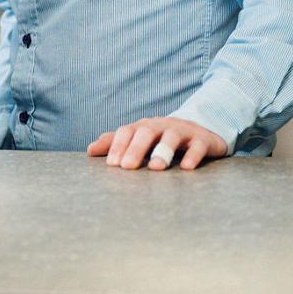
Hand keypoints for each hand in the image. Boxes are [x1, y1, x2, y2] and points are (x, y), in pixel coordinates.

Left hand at [87, 116, 226, 170]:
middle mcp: (161, 125)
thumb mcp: (139, 139)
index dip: (118, 145)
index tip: (111, 164)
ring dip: (163, 151)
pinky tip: (187, 168)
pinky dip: (193, 155)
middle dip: (135, 148)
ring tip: (155, 168)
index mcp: (143, 126)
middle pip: (146, 132)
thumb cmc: (161, 138)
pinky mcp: (203, 139)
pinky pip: (198, 145)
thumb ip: (115, 143)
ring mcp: (183, 131)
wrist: (200, 130)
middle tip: (126, 167)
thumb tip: (89, 151)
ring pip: (172, 137)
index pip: (127, 131)